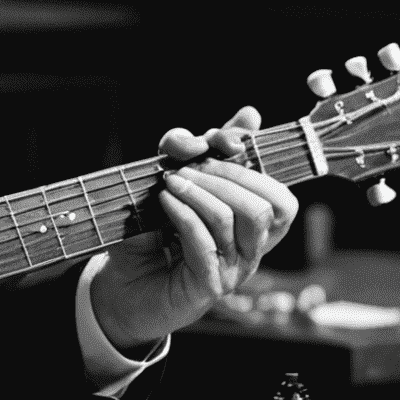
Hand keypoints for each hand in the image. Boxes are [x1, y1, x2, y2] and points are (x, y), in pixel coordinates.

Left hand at [89, 106, 298, 354]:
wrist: (119, 285)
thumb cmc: (149, 233)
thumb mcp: (174, 182)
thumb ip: (203, 150)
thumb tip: (250, 114)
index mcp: (251, 228)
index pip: (280, 194)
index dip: (253, 160)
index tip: (216, 138)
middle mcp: (250, 250)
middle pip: (266, 203)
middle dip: (226, 173)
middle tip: (186, 164)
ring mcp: (233, 270)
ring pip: (240, 218)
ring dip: (202, 190)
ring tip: (170, 181)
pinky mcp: (208, 286)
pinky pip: (205, 240)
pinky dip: (183, 212)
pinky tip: (163, 200)